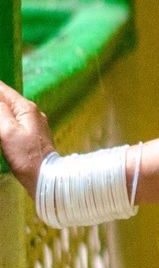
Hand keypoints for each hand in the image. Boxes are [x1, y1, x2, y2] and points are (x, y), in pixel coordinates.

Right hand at [0, 79, 56, 199]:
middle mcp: (32, 113)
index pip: (2, 90)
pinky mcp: (32, 136)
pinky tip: (2, 126)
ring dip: (0, 111)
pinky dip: (4, 121)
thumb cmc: (26, 156)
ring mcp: (33, 124)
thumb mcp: (8, 131)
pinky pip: (14, 122)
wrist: (45, 178)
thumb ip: (0, 111)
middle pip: (6, 99)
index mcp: (26, 108)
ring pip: (10, 111)